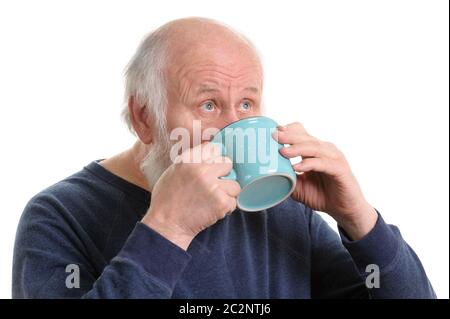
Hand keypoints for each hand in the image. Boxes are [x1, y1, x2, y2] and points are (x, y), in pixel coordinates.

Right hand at [142, 143, 240, 249]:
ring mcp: (213, 186)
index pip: (214, 148)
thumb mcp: (173, 171)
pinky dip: (226, 208)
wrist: (166, 225)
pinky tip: (213, 210)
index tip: (213, 167)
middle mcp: (201, 170)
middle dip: (224, 175)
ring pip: (235, 184)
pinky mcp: (221, 202)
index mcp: (189, 160)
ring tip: (213, 200)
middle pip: (228, 163)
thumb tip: (210, 153)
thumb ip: (191, 161)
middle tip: (214, 186)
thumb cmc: (167, 200)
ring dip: (227, 193)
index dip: (215, 159)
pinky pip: (234, 201)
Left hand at [273, 122, 377, 239]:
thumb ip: (286, 179)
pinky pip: (323, 163)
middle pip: (305, 138)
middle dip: (288, 136)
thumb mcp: (299, 187)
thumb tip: (266, 178)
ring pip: (314, 148)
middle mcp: (325, 150)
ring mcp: (334, 158)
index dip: (288, 130)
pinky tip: (298, 167)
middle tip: (274, 136)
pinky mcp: (340, 169)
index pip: (301, 133)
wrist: (344, 210)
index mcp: (314, 150)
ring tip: (282, 152)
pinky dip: (310, 164)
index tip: (273, 131)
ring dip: (297, 148)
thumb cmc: (322, 195)